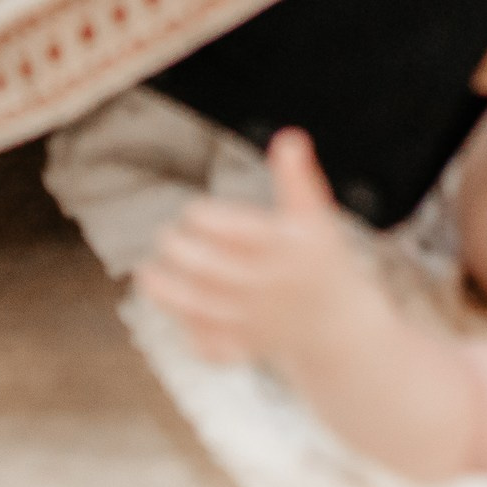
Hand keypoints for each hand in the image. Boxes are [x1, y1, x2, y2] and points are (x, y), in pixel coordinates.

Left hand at [133, 129, 382, 371]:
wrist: (339, 325)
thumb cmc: (323, 260)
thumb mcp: (317, 216)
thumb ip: (298, 179)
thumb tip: (289, 137)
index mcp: (285, 247)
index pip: (228, 229)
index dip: (200, 217)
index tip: (193, 213)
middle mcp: (268, 285)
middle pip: (205, 267)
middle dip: (176, 249)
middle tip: (167, 238)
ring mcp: (255, 322)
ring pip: (197, 308)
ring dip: (165, 290)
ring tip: (147, 273)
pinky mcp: (245, 349)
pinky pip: (207, 343)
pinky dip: (186, 328)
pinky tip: (176, 311)